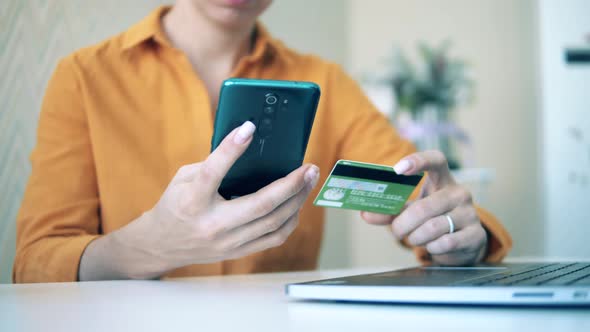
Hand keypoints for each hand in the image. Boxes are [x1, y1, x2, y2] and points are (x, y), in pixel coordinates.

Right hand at [80, 121, 318, 279]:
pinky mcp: (237, 252)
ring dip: (297, 201)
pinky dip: (289, 220)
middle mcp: (212, 225)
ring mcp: (227, 242)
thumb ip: (212, 165)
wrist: (161, 245)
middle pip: (261, 205)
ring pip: (273, 223)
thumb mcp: (183, 179)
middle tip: (309, 167)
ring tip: (308, 181)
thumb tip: (249, 147)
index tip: (249, 127)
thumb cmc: (175, 205)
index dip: (231, 149)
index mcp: (191, 201)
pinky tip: (296, 204)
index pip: (213, 172)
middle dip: (291, 184)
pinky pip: (273, 238)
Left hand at [360, 150, 487, 265]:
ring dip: (416, 238)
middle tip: (397, 231)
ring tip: (414, 239)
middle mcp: (459, 193)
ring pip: (433, 227)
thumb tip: (365, 214)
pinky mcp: (476, 235)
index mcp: (442, 179)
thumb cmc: (432, 219)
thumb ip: (389, 212)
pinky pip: (445, 243)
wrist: (462, 243)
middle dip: (403, 224)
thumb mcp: (410, 211)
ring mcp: (470, 213)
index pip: (436, 160)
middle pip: (424, 207)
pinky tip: (433, 245)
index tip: (398, 169)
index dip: (418, 161)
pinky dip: (432, 248)